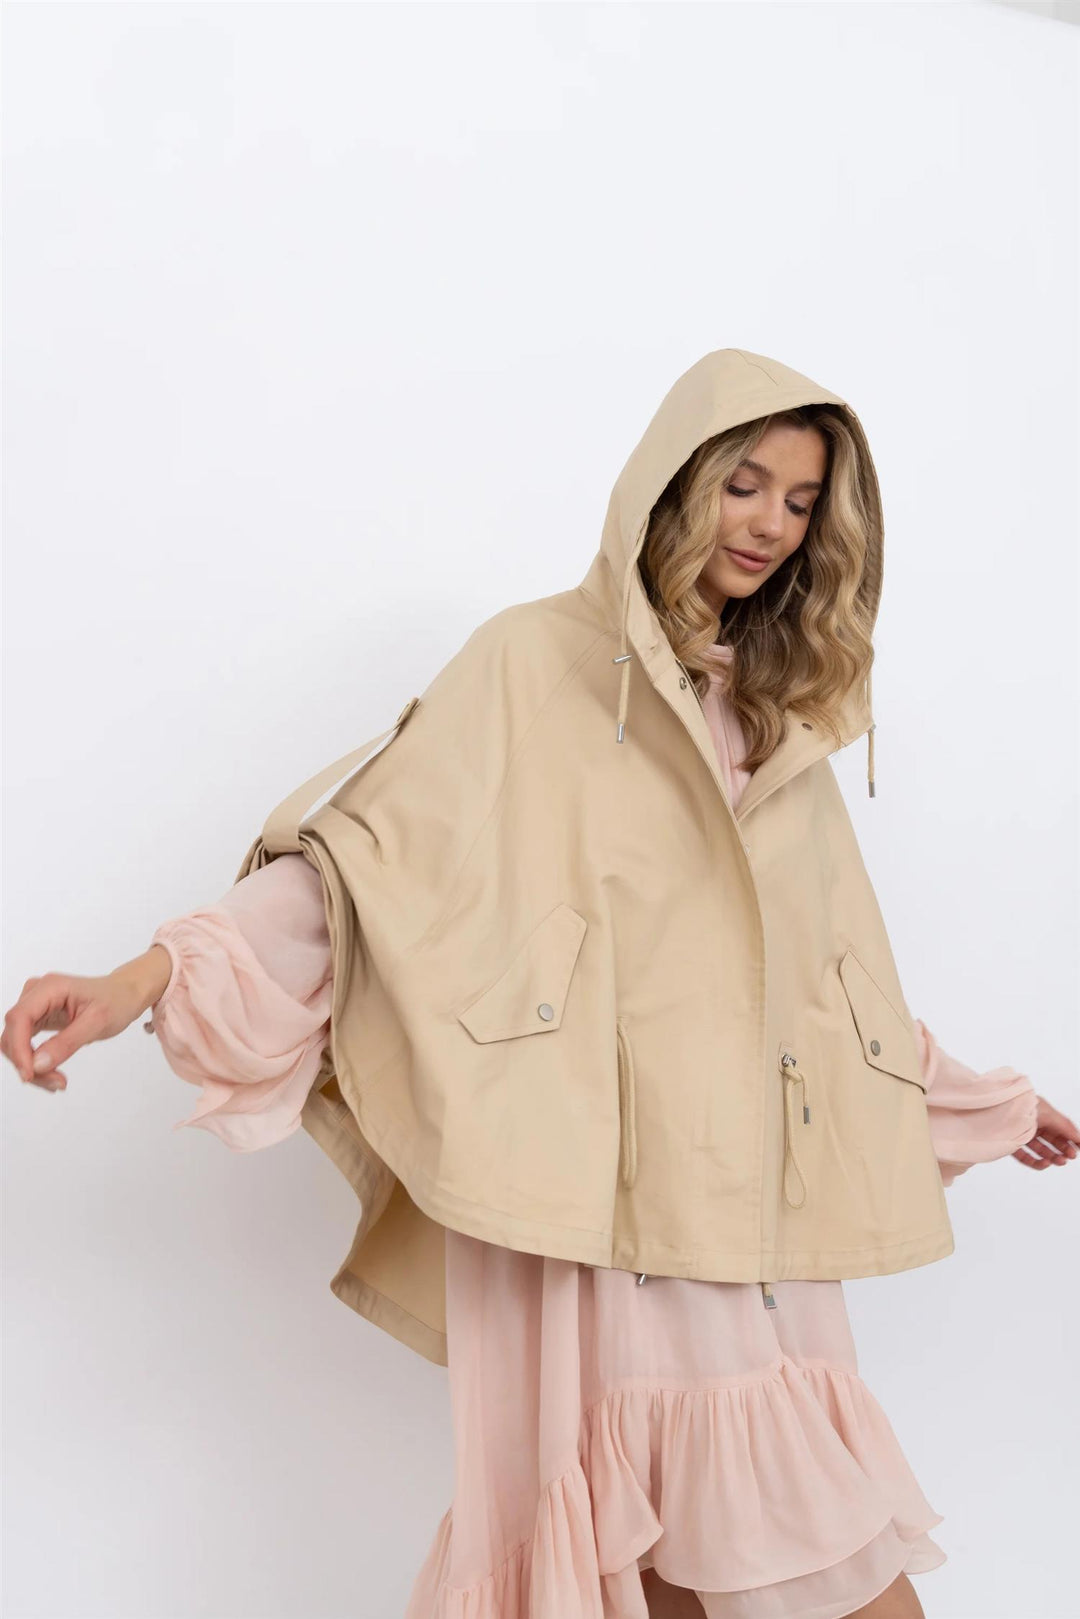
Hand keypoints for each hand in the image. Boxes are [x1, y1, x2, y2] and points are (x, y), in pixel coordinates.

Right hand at [2, 946, 171, 1092]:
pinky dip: (34, 1062)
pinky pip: (24, 1044)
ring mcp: (34, 1006)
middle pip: (13, 1034)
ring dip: (31, 1067)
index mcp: (50, 987)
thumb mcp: (97, 1023)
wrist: (124, 994)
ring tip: (58, 1082)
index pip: (19, 1018)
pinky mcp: (36, 1018)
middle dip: (28, 1063)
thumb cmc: (116, 1001)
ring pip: (15, 1043)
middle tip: (57, 1083)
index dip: (19, 1049)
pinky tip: (52, 1074)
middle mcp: (36, 993)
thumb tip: (36, 1065)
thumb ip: (66, 1043)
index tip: (30, 1074)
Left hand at [1011, 1095, 1079, 1169]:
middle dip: (1063, 1148)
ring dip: (1052, 1156)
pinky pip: (1025, 1156)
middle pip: (1051, 1139)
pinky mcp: (1011, 1144)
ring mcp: (1022, 1134)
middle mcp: (1032, 1123)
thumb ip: (1065, 1126)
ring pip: (1040, 1149)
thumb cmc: (1022, 1105)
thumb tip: (1079, 1138)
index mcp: (1041, 1112)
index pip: (1059, 1128)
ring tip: (1061, 1161)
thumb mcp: (1048, 1113)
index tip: (1079, 1148)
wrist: (996, 1108)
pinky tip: (1045, 1163)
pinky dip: (1036, 1161)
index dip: (1070, 1138)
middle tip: (1071, 1156)